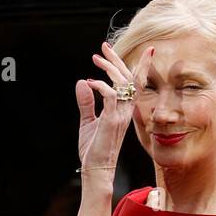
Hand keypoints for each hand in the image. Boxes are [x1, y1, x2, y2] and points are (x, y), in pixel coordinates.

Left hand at [75, 41, 154, 171]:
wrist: (96, 168)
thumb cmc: (94, 149)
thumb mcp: (88, 121)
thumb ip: (86, 102)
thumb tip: (82, 82)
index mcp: (123, 110)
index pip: (133, 84)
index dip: (133, 65)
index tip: (117, 51)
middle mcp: (126, 111)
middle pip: (129, 78)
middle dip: (118, 60)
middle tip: (103, 46)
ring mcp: (121, 116)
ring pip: (124, 84)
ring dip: (110, 68)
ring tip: (96, 59)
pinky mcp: (111, 121)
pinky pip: (111, 96)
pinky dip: (101, 86)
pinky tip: (90, 83)